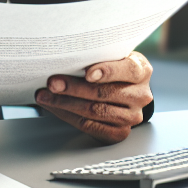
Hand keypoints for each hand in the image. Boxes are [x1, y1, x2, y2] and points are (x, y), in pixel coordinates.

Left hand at [35, 51, 152, 143]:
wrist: (125, 89)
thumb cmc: (113, 67)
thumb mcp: (113, 55)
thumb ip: (99, 55)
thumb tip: (66, 56)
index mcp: (141, 70)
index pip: (127, 70)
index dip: (107, 72)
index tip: (87, 73)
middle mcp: (140, 95)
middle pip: (105, 93)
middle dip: (74, 88)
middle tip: (53, 83)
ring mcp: (132, 116)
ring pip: (96, 111)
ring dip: (66, 104)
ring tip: (46, 96)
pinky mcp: (120, 132)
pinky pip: (91, 126)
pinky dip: (68, 116)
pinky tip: (54, 107)